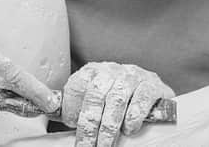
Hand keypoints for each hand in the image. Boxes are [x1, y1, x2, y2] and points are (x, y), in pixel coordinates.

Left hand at [59, 62, 174, 146]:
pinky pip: (141, 99)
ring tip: (104, 145)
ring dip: (108, 127)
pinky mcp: (152, 84)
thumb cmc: (117, 96)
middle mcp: (112, 70)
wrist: (150, 87)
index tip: (70, 126)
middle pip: (95, 96)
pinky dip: (133, 116)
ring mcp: (133, 75)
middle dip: (88, 126)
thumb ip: (79, 108)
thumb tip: (56, 117)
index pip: (76, 85)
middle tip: (85, 146)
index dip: (71, 108)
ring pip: (116, 100)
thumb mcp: (96, 98)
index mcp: (93, 71)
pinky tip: (129, 130)